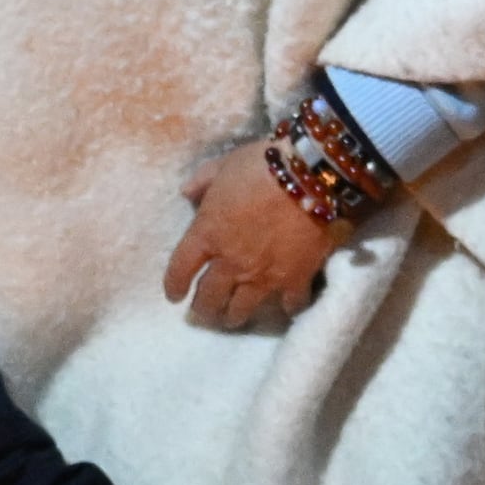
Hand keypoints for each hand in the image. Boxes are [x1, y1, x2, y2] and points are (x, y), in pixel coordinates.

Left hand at [165, 137, 351, 329]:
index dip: (174, 285)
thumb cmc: (262, 165)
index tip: (174, 295)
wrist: (310, 175)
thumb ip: (202, 181)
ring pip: (241, 310)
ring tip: (234, 319)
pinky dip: (285, 307)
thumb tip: (187, 193)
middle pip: (209, 298)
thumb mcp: (223, 165)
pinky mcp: (294, 279)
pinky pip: (288, 304)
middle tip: (205, 311)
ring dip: (235, 316)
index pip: (180, 269)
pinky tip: (285, 307)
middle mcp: (230, 262)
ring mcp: (262, 276)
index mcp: (207, 234)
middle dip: (204, 308)